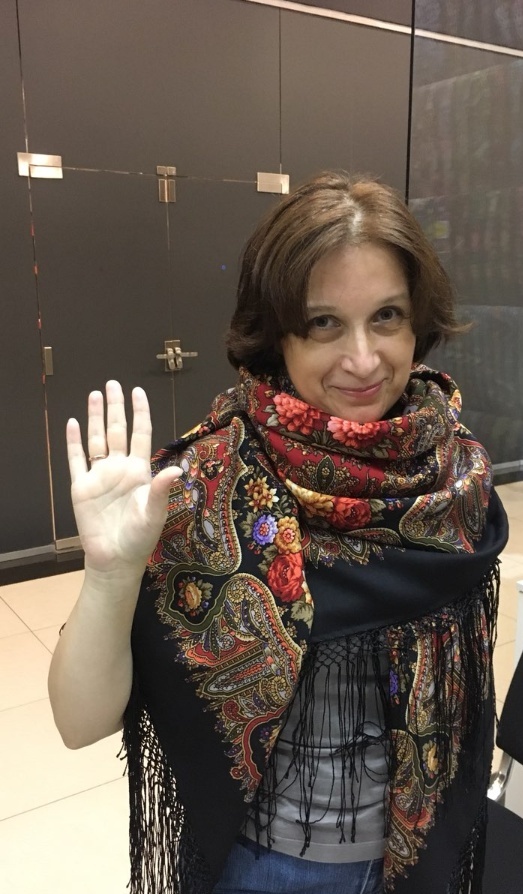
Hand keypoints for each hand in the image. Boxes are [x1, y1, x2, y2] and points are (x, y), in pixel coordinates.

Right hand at [67, 380, 181, 573]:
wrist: (115, 559)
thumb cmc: (140, 537)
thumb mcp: (155, 512)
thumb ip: (162, 489)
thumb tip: (177, 470)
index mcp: (139, 471)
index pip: (140, 433)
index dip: (140, 412)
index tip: (138, 391)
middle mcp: (119, 468)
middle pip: (117, 430)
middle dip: (116, 407)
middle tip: (113, 383)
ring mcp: (99, 476)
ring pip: (96, 439)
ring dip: (96, 418)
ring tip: (95, 395)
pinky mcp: (81, 487)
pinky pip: (76, 460)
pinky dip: (74, 442)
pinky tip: (73, 424)